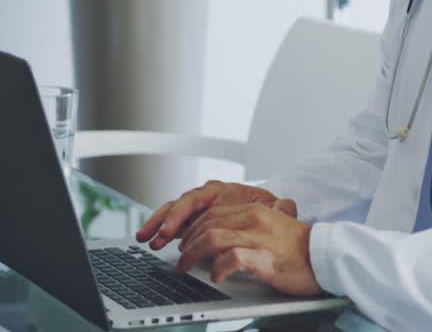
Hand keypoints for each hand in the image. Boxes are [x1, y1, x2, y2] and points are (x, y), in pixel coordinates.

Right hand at [136, 181, 282, 250]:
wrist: (267, 214)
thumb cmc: (267, 210)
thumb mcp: (276, 209)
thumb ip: (280, 208)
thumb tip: (286, 206)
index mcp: (224, 191)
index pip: (197, 199)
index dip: (182, 214)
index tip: (174, 231)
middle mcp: (208, 197)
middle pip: (180, 205)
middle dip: (165, 221)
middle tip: (154, 237)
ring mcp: (200, 208)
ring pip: (173, 212)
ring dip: (158, 225)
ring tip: (145, 239)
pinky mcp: (195, 220)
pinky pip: (175, 222)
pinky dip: (163, 230)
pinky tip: (153, 240)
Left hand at [176, 199, 321, 296]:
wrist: (325, 256)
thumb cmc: (298, 248)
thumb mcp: (271, 226)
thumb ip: (247, 227)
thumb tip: (220, 238)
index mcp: (255, 210)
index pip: (213, 213)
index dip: (193, 228)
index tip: (185, 241)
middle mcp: (254, 220)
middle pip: (207, 224)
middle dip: (187, 242)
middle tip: (181, 257)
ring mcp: (258, 238)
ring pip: (212, 238)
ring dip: (193, 255)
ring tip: (187, 267)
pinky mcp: (264, 258)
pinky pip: (231, 259)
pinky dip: (218, 268)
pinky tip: (216, 276)